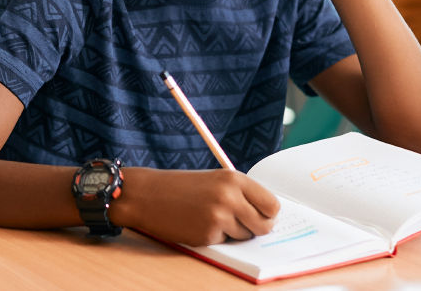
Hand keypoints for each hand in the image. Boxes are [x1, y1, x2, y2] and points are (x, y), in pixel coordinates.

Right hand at [110, 168, 279, 245]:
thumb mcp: (215, 180)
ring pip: (245, 236)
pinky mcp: (207, 234)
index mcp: (234, 178)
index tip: (261, 216)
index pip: (272, 204)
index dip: (268, 214)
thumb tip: (268, 216)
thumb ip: (241, 194)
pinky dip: (216, 238)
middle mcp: (230, 196)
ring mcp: (219, 216)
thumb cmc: (183, 187)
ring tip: (211, 218)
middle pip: (265, 225)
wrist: (148, 194)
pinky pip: (225, 242)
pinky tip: (199, 224)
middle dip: (256, 229)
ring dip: (233, 233)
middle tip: (242, 223)